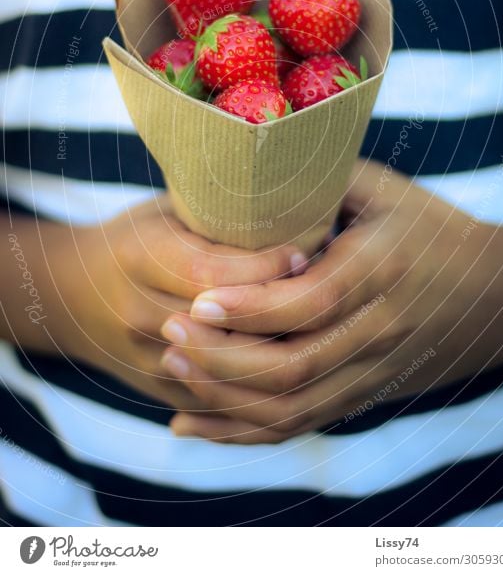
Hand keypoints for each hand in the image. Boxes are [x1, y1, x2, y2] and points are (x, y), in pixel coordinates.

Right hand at [2, 199, 304, 413]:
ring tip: (322, 331)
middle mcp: (136, 311)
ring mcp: (144, 358)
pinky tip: (299, 368)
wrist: (71, 294)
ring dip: (276, 354)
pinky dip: (259, 389)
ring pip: (223, 373)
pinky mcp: (157, 389)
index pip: (210, 273)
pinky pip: (215, 403)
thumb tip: (294, 203)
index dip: (264, 268)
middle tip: (329, 296)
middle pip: (220, 327)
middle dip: (280, 314)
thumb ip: (217, 216)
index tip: (306, 253)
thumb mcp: (167, 212)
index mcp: (136, 255)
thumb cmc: (136, 238)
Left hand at [160, 159, 502, 441]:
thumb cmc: (429, 228)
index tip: (198, 300)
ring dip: (226, 399)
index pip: (311, 303)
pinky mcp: (363, 395)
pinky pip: (299, 425)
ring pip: (292, 408)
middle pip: (294, 367)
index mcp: (381, 270)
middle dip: (223, 358)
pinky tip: (195, 424)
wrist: (494, 295)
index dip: (251, 308)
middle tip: (170, 335)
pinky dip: (244, 431)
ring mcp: (373, 371)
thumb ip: (317, 178)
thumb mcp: (380, 188)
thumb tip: (245, 166)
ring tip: (174, 370)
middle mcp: (378, 329)